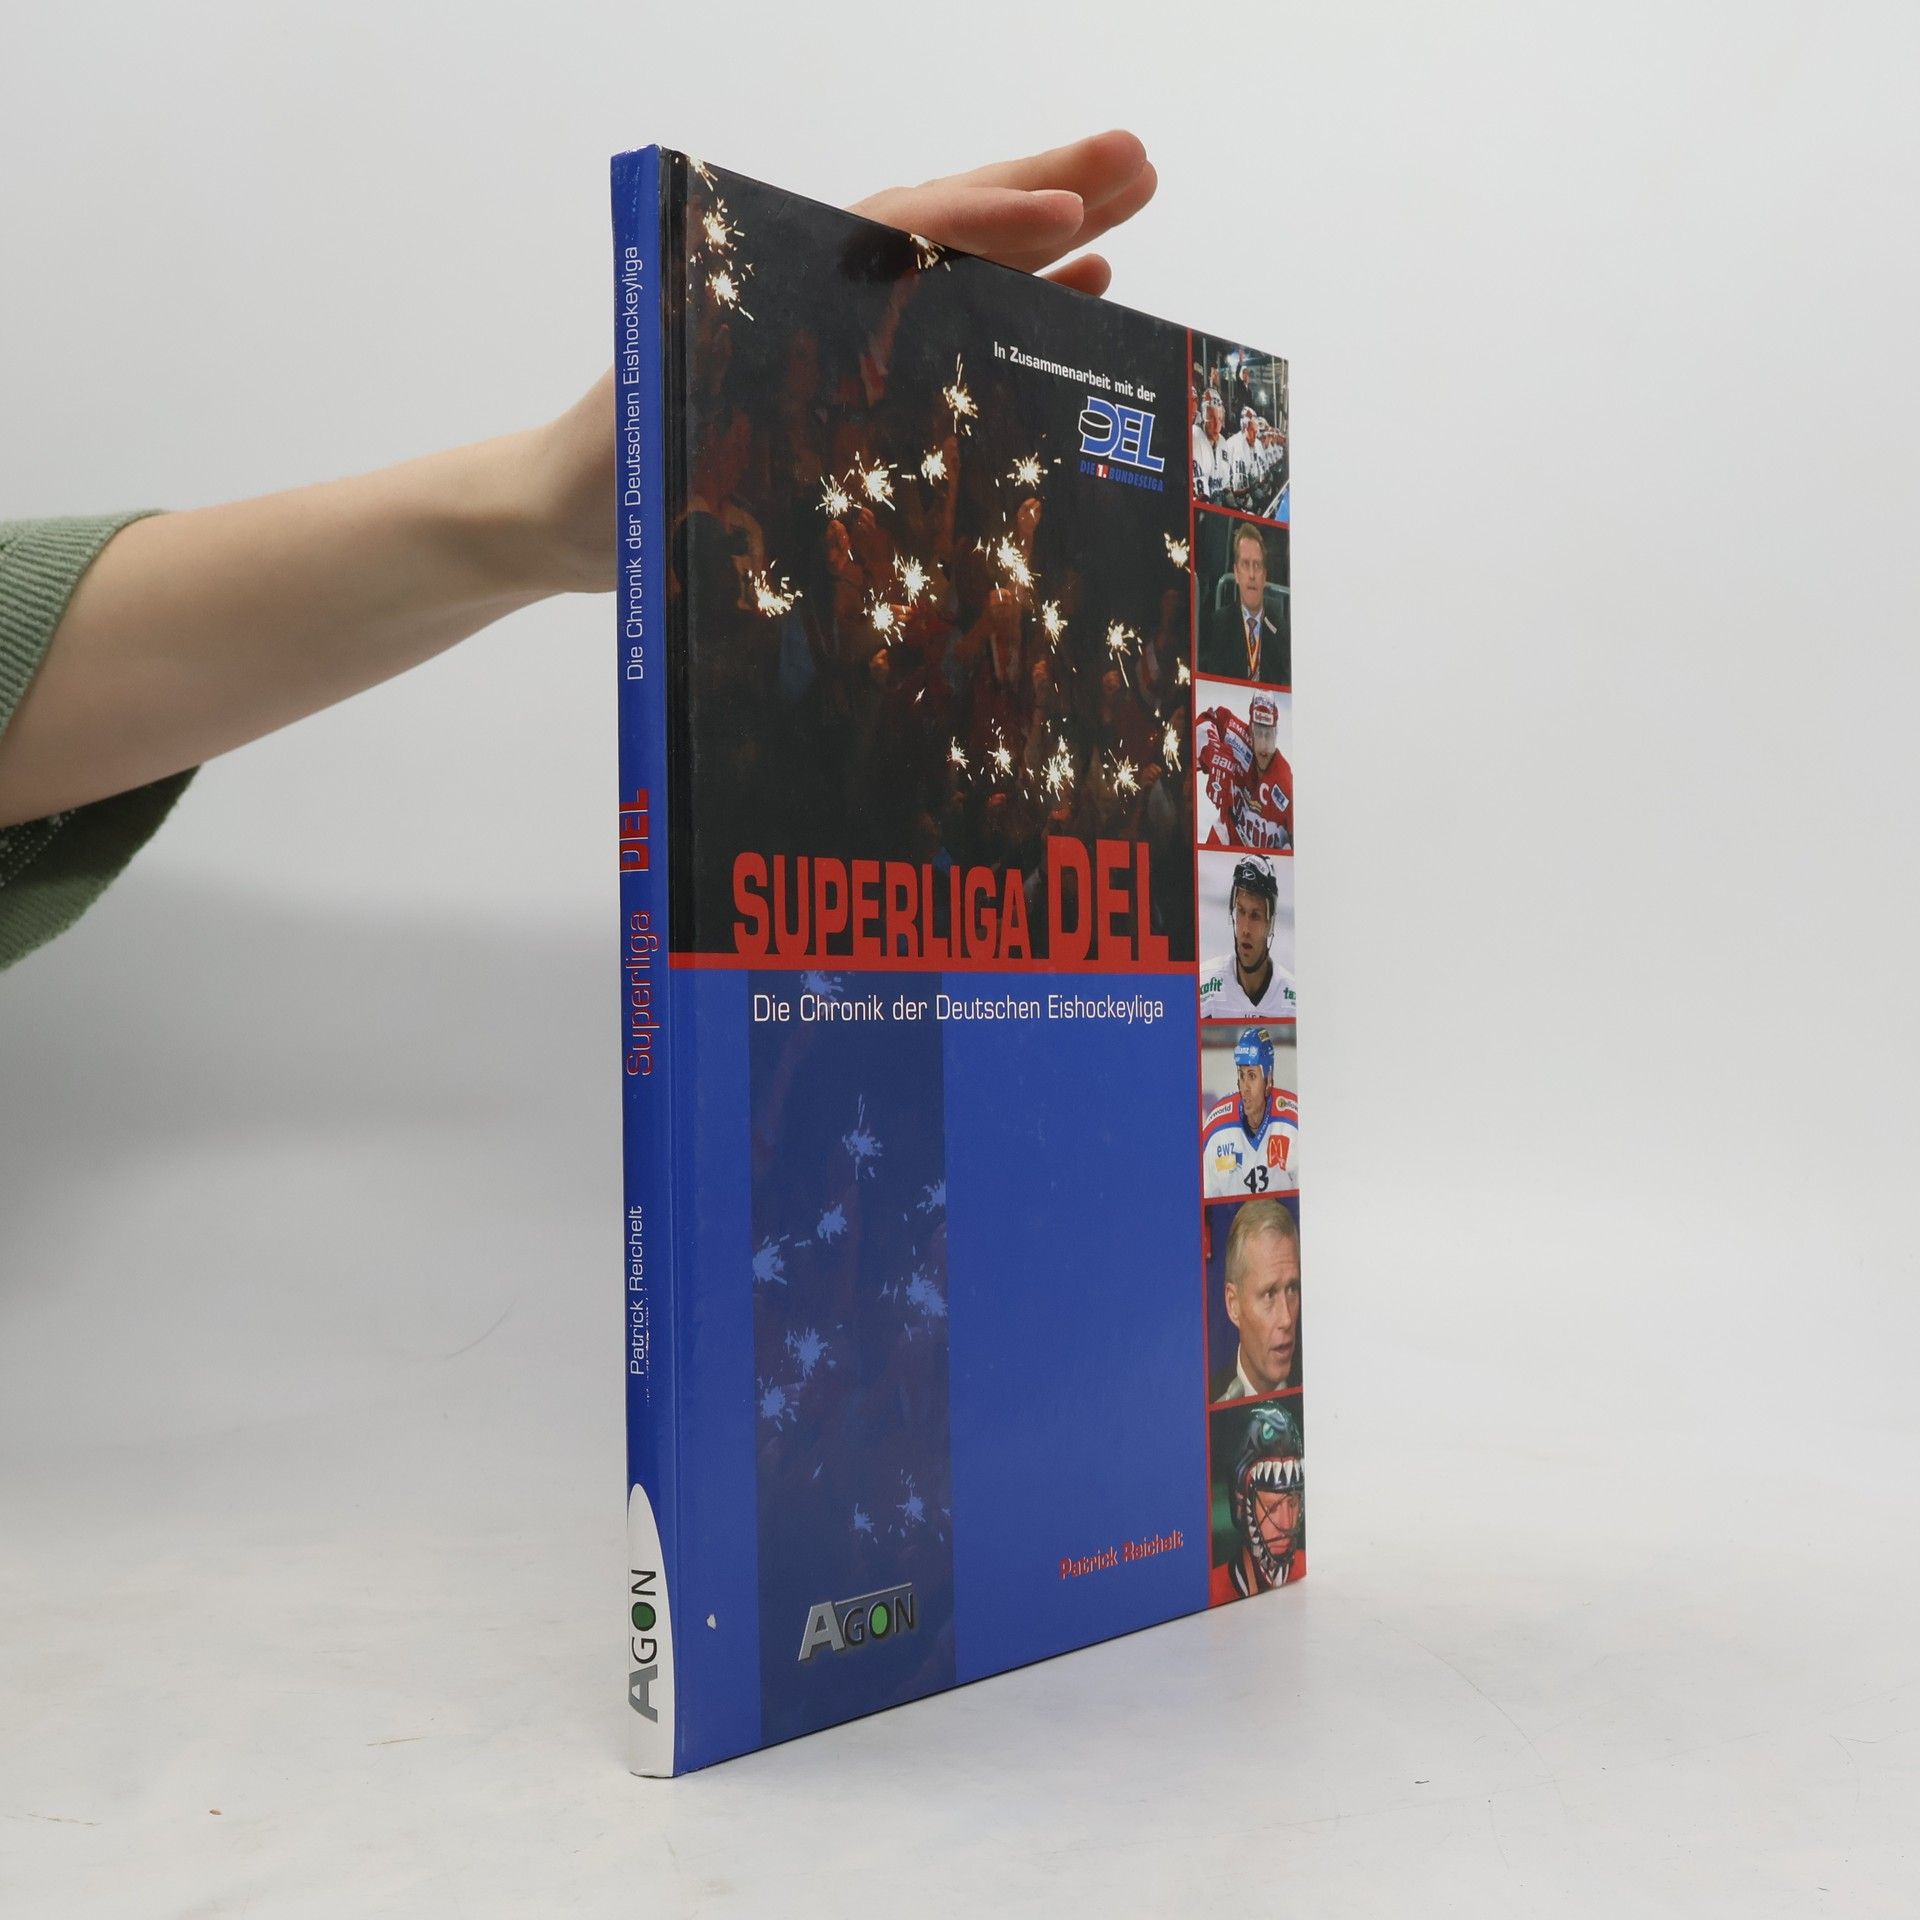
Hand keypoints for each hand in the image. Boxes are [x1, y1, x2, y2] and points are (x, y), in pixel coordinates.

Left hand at [528, 131, 1156, 595]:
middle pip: (943, 221)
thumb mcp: (658, 431)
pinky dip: (1019, 294)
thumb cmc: (607, 479)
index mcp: (776, 285)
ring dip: (1050, 229)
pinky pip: (952, 318)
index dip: (982, 219)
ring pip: (960, 261)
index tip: (1068, 210)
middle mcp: (818, 289)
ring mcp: (843, 326)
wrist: (567, 514)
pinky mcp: (855, 371)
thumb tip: (793, 394)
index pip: (895, 235)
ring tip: (1138, 194)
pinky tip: (1085, 284)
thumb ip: (717, 398)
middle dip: (1044, 184)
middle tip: (1142, 159)